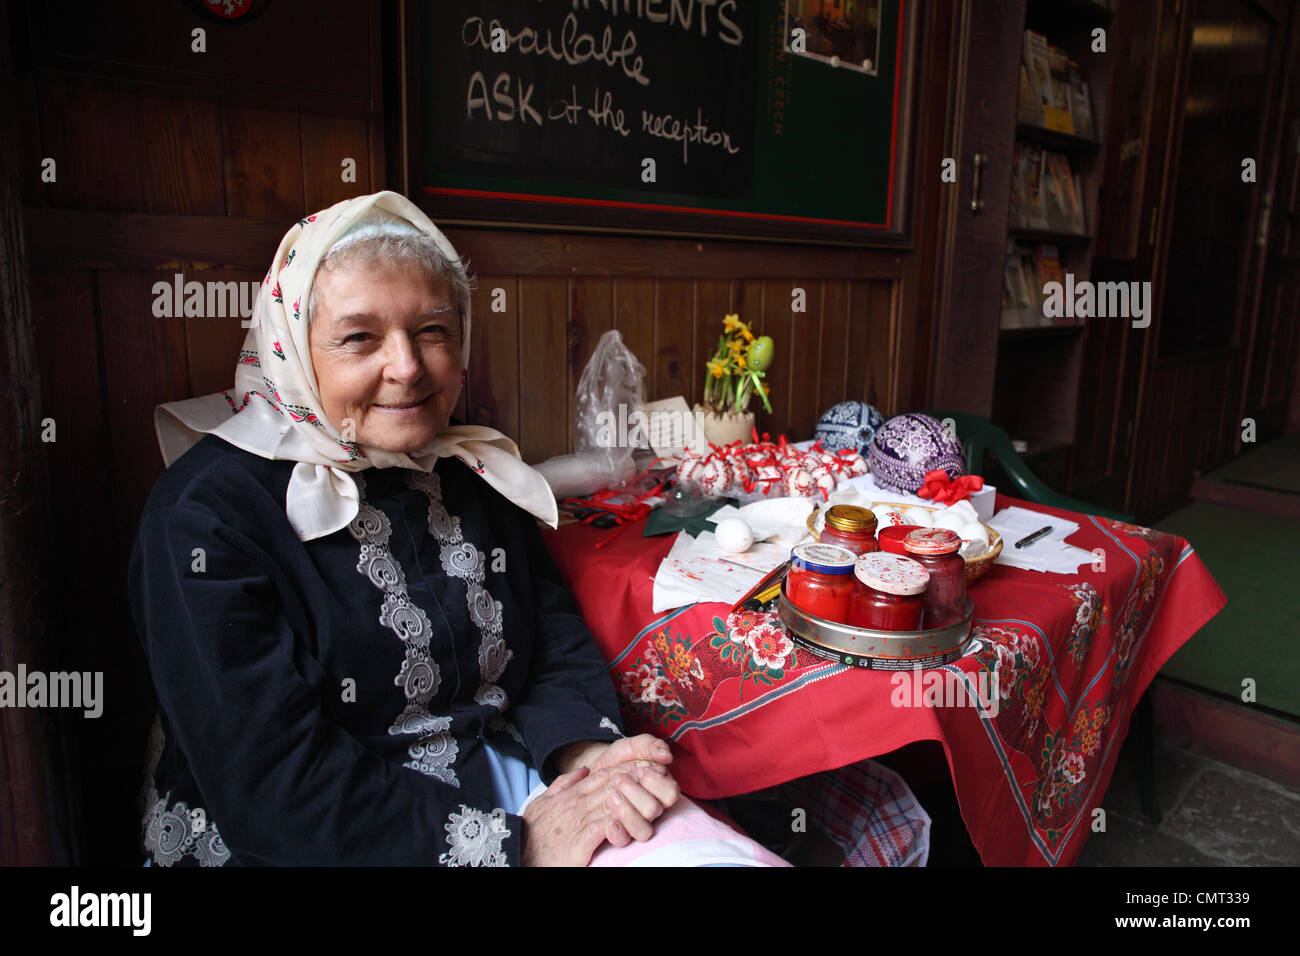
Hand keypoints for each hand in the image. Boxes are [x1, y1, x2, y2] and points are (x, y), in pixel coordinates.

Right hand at [521, 763, 675, 865]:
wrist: (515, 852)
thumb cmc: (533, 830)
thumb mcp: (543, 801)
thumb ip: (563, 784)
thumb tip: (582, 770)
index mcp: (571, 795)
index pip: (602, 776)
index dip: (625, 768)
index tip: (645, 763)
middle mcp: (576, 805)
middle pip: (611, 786)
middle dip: (635, 778)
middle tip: (657, 771)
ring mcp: (577, 823)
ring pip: (610, 804)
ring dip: (632, 798)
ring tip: (652, 791)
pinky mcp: (578, 844)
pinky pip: (601, 830)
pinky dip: (616, 822)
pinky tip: (632, 816)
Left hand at [549, 735, 680, 849]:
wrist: (592, 773)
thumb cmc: (617, 760)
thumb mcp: (631, 746)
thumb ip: (649, 745)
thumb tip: (666, 756)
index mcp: (660, 789)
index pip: (671, 793)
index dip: (658, 784)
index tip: (643, 771)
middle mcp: (651, 810)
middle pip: (654, 810)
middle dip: (636, 793)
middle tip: (618, 780)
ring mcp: (636, 824)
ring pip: (642, 831)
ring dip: (627, 813)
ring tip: (612, 796)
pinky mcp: (619, 834)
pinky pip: (623, 842)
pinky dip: (617, 833)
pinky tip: (609, 823)